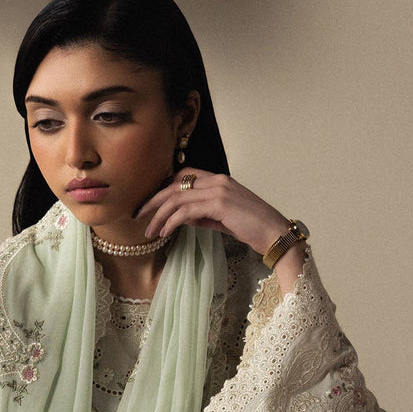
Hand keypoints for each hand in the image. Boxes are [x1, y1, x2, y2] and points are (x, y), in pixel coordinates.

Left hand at [136, 171, 306, 292]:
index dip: (162, 189)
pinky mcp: (219, 204)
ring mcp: (218, 190)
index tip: (149, 205)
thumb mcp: (223, 219)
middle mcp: (216, 180)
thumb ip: (203, 215)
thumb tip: (182, 218)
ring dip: (158, 214)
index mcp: (218, 180)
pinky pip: (186, 211)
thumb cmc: (253, 229)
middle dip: (152, 200)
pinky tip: (163, 232)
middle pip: (174, 185)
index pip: (182, 177)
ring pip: (176, 198)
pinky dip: (171, 221)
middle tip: (137, 215)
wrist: (275, 233)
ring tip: (148, 230)